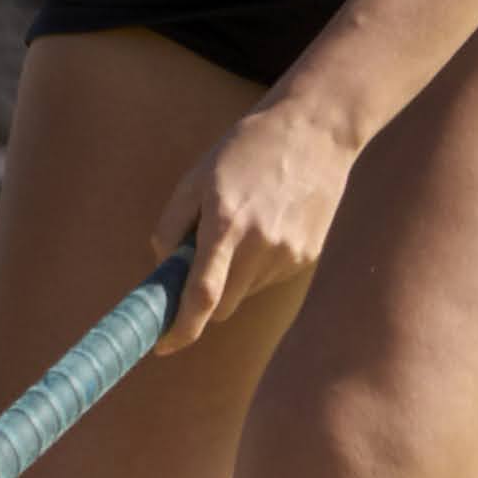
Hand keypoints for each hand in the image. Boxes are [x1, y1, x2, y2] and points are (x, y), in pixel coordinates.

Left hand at [149, 101, 356, 354]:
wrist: (314, 132)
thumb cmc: (244, 151)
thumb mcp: (195, 179)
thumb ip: (172, 226)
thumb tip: (165, 269)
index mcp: (225, 225)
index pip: (201, 295)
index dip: (181, 328)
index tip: (163, 345)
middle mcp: (261, 246)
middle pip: (222, 305)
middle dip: (204, 297)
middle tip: (199, 262)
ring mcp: (289, 254)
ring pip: (246, 291)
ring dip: (233, 275)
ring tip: (242, 225)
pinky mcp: (308, 256)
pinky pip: (270, 277)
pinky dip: (258, 264)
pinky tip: (267, 224)